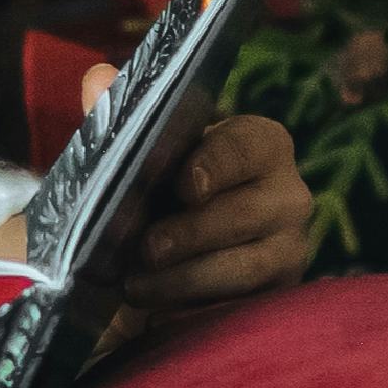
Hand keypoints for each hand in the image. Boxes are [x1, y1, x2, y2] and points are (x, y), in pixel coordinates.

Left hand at [102, 109, 310, 313]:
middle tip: (144, 249)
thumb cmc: (157, 192)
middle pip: (246, 212)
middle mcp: (288, 191)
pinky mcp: (279, 292)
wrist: (162, 254)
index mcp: (259, 144)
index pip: (247, 147)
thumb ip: (121, 116)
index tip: (184, 185)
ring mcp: (290, 245)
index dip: (216, 164)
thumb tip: (97, 77)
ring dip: (186, 276)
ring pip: (246, 264)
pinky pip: (243, 302)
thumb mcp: (136, 156)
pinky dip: (197, 305)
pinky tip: (159, 309)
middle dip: (190, 233)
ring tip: (136, 286)